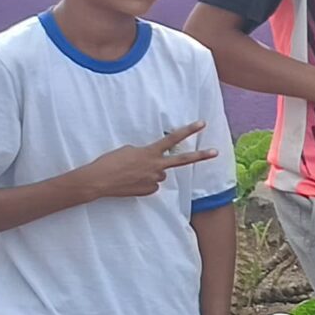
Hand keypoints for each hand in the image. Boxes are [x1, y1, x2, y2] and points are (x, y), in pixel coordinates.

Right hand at [74, 122, 221, 201]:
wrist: (99, 181)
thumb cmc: (110, 162)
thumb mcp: (129, 150)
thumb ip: (146, 153)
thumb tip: (153, 161)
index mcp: (151, 152)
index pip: (173, 138)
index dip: (188, 130)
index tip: (202, 123)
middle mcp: (156, 166)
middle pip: (182, 160)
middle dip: (200, 156)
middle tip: (215, 152)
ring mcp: (154, 180)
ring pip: (160, 174)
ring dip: (151, 172)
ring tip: (132, 172)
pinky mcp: (149, 191)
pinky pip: (152, 185)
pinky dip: (144, 183)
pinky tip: (131, 181)